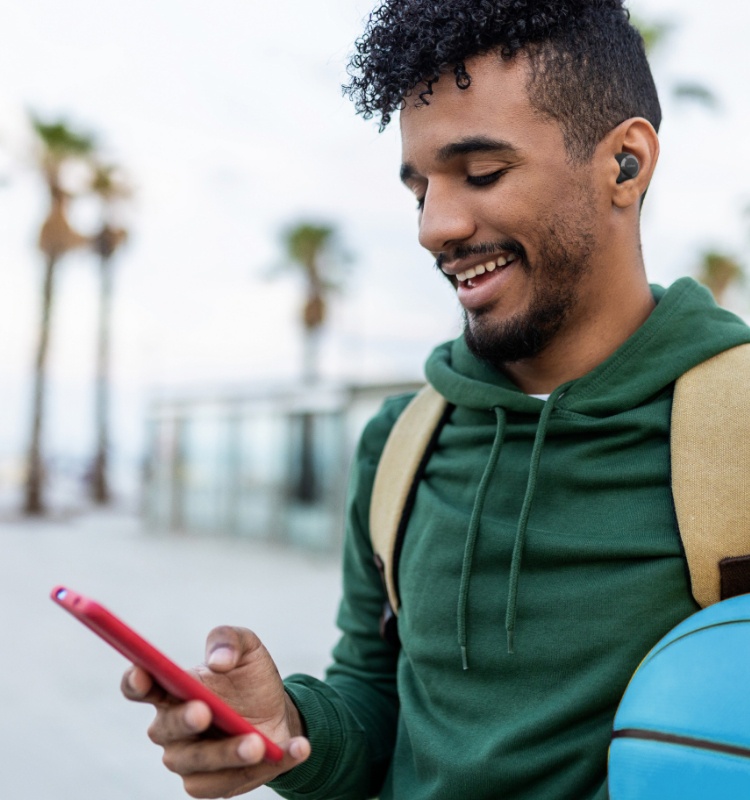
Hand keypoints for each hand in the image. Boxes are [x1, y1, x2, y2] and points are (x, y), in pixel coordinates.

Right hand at [121, 626, 310, 797]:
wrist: (279, 712)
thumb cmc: (251, 678)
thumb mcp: (247, 647)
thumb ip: (229, 640)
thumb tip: (219, 661)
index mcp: (171, 690)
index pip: (139, 686)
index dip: (135, 681)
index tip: (143, 672)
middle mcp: (172, 728)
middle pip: (164, 729)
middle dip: (184, 721)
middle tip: (205, 711)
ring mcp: (189, 760)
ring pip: (198, 763)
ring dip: (228, 753)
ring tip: (257, 744)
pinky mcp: (212, 784)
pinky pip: (232, 782)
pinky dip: (267, 767)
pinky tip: (296, 749)